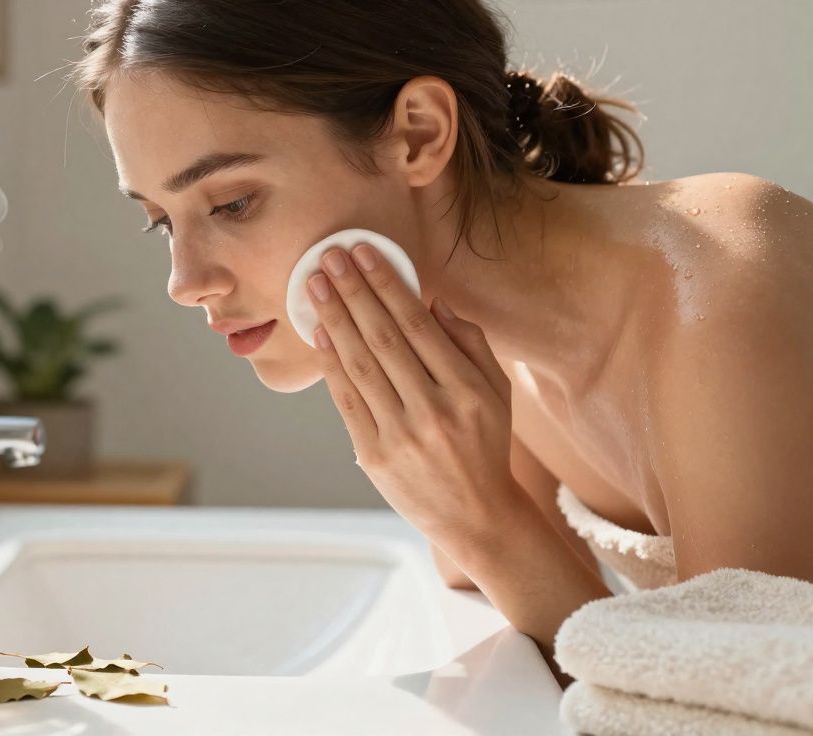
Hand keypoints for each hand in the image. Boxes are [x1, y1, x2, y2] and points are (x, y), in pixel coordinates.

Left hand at [307, 242, 516, 543]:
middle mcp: (433, 410)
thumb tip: (432, 301)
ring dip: (335, 320)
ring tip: (316, 285)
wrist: (475, 515)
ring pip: (360, 366)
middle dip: (354, 292)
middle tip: (330, 257)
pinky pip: (346, 401)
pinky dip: (331, 364)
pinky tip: (321, 333)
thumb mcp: (497, 391)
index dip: (388, 285)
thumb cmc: (485, 444)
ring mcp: (401, 435)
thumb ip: (470, 343)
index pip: (418, 325)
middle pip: (384, 339)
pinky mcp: (375, 456)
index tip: (365, 253)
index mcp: (466, 389)